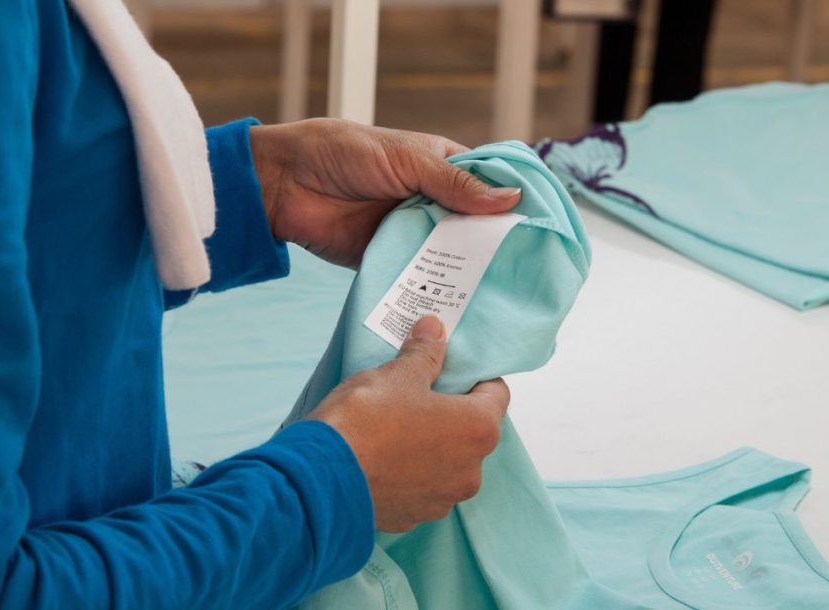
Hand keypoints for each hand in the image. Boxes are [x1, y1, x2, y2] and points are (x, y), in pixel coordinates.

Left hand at [249, 119, 521, 267]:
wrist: (284, 184)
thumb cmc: (344, 154)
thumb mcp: (407, 160)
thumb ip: (456, 183)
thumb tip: (511, 199)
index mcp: (442, 168)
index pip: (489, 187)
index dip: (513, 204)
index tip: (543, 228)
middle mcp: (432, 202)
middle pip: (475, 227)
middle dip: (496, 245)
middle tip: (531, 270)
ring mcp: (411, 233)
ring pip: (450, 255)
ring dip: (469, 270)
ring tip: (502, 291)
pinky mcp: (390, 260)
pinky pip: (418, 276)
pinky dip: (435, 287)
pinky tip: (460, 303)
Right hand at [307, 316, 508, 531]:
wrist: (319, 479)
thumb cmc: (366, 421)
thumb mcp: (397, 374)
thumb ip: (424, 353)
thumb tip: (434, 330)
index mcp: (477, 430)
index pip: (496, 393)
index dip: (475, 375)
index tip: (450, 367)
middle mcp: (470, 471)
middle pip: (471, 431)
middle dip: (449, 411)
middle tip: (416, 393)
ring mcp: (441, 499)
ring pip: (446, 462)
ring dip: (429, 444)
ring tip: (393, 426)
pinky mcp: (412, 517)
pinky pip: (419, 486)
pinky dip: (407, 471)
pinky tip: (381, 456)